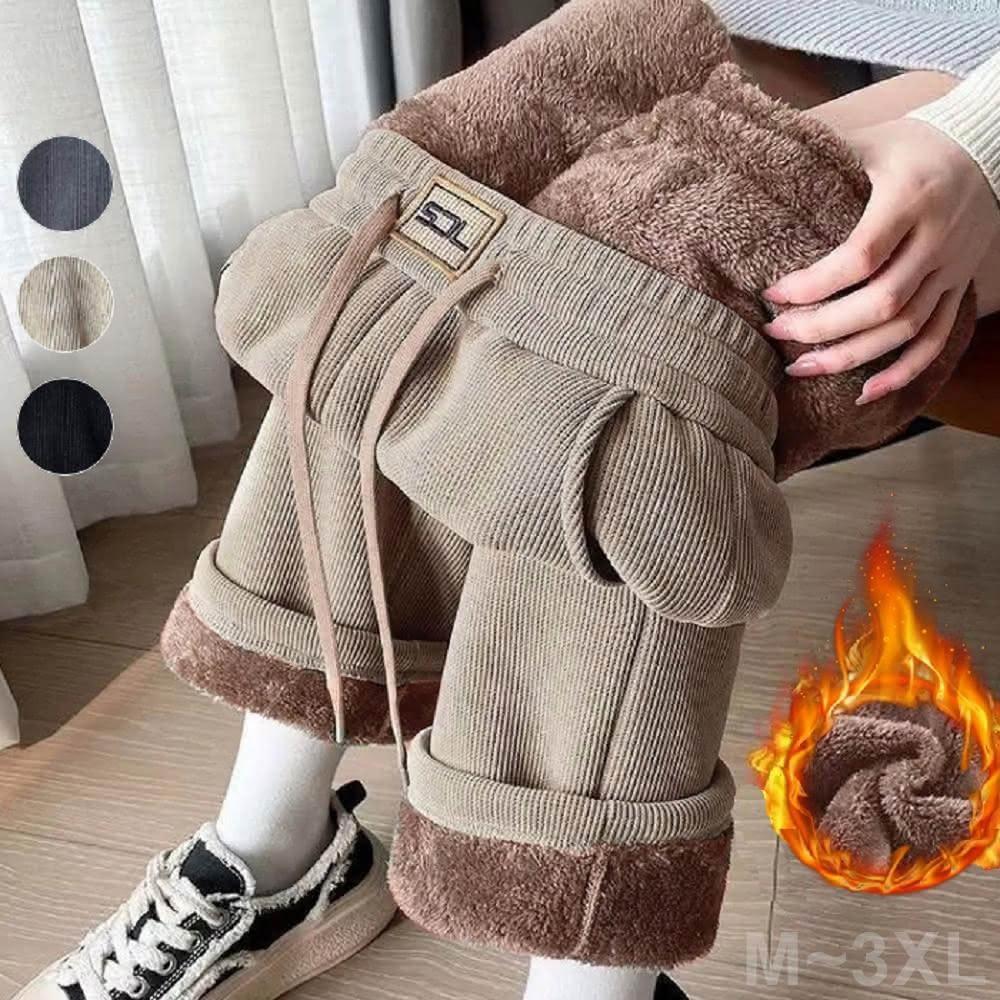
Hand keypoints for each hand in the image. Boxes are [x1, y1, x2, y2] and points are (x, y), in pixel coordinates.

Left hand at [763, 117, 998, 403]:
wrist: (990, 145)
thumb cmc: (913, 143)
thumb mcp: (869, 139)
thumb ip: (819, 154)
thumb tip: (754, 164)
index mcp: (910, 199)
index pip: (861, 256)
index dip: (814, 284)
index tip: (772, 294)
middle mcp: (936, 239)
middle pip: (881, 302)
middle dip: (822, 328)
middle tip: (776, 333)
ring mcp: (951, 268)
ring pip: (905, 329)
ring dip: (851, 357)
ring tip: (801, 368)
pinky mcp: (958, 287)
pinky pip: (937, 340)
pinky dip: (903, 371)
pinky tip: (866, 392)